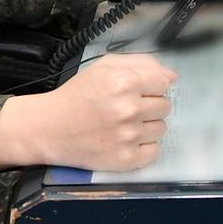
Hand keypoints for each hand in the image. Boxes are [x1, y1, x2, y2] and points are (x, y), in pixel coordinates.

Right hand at [0, 54, 174, 171]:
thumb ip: (141, 63)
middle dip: (150, 105)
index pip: (164, 82)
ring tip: (124, 124)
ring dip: (147, 125)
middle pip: (165, 106)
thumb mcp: (104, 67)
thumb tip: (171, 76)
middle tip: (127, 107)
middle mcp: (128, 109)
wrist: (50, 128)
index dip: (151, 85)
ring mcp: (128, 136)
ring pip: (161, 128)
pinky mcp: (126, 159)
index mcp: (123, 82)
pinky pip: (154, 151)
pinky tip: (126, 140)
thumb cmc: (78, 95)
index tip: (137, 90)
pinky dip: (144, 147)